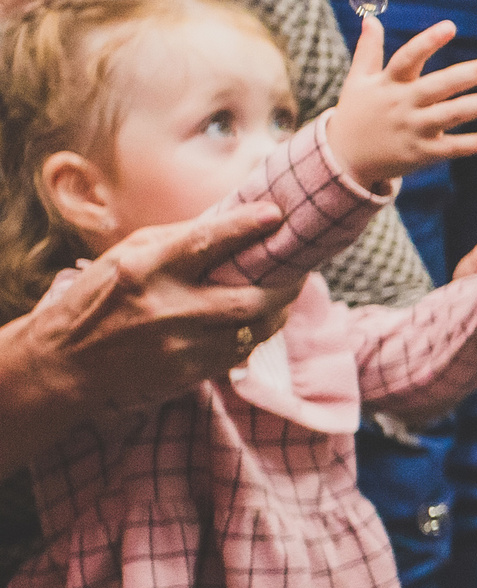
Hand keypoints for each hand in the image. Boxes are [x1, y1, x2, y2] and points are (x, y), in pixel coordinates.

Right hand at [4, 204, 293, 431]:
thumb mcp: (127, 256)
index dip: (245, 228)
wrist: (65, 362)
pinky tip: (258, 318)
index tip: (277, 214)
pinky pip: (240, 350)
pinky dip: (255, 332)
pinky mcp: (189, 373)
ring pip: (254, 328)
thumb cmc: (98, 298)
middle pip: (249, 298)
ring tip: (285, 292)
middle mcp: (165, 308)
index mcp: (144, 269)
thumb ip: (178, 241)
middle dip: (285, 284)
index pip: (205, 243)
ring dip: (278, 310)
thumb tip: (235, 222)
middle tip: (299, 268)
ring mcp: (180, 345)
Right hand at [328, 19, 476, 187]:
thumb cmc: (355, 113)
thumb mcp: (357, 80)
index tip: (451, 26)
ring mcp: (413, 130)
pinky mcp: (422, 153)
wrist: (344, 159)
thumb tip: (370, 18)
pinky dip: (474, 144)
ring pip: (450, 115)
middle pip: (439, 86)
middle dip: (469, 75)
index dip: (428, 42)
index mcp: (388, 84)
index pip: (408, 58)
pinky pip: (452, 148)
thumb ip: (368, 49)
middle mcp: (402, 105)